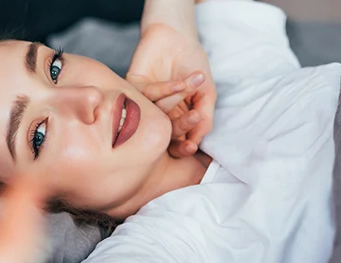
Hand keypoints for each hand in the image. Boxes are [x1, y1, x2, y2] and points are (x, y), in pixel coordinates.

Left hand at [127, 23, 216, 157]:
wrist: (178, 37)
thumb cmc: (193, 64)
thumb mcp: (206, 93)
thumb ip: (204, 119)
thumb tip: (197, 143)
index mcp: (175, 120)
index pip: (176, 143)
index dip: (182, 148)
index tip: (191, 147)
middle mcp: (158, 115)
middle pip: (164, 133)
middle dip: (182, 126)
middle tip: (194, 115)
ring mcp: (146, 103)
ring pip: (158, 113)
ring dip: (178, 99)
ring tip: (192, 83)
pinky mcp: (134, 88)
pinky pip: (149, 96)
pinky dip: (167, 89)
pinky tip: (180, 81)